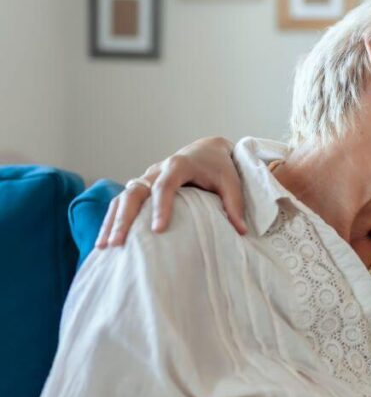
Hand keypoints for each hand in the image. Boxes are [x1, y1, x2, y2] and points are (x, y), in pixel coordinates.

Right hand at [96, 137, 245, 247]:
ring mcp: (146, 178)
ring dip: (112, 221)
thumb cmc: (220, 167)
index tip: (158, 230)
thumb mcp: (231, 182)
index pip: (165, 185)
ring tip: (103, 246)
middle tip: (117, 242)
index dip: (160, 206)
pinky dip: (113, 219)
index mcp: (179, 165)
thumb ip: (234, 205)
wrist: (207, 150)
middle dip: (124, 217)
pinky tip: (104, 241)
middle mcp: (157, 170)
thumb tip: (241, 231)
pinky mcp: (142, 187)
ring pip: (123, 197)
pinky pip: (122, 202)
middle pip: (135, 191)